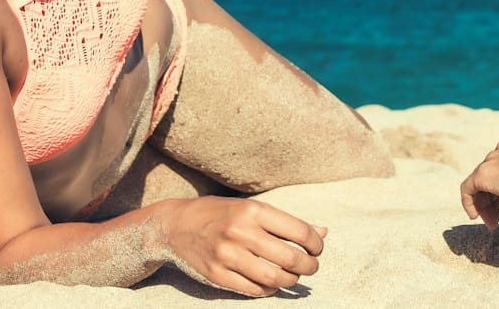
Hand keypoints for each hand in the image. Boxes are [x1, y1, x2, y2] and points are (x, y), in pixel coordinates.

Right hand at [154, 196, 326, 296]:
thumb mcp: (251, 208)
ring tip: (293, 276)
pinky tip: (272, 283)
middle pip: (290, 258)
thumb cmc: (221, 214)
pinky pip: (254, 289)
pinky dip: (270, 289)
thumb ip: (286, 221)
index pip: (299, 231)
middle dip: (308, 266)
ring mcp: (227, 255)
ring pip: (274, 278)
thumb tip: (322, 232)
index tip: (317, 249)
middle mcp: (241, 232)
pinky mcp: (217, 275)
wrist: (176, 225)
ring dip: (291, 280)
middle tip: (310, 267)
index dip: (315, 244)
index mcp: (253, 211)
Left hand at [458, 136, 498, 229]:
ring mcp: (493, 158)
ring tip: (493, 222)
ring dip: (485, 204)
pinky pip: (468, 188)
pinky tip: (475, 216)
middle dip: (493, 198)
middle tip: (497, 219)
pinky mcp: (483, 173)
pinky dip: (469, 203)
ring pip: (480, 182)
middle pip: (492, 174)